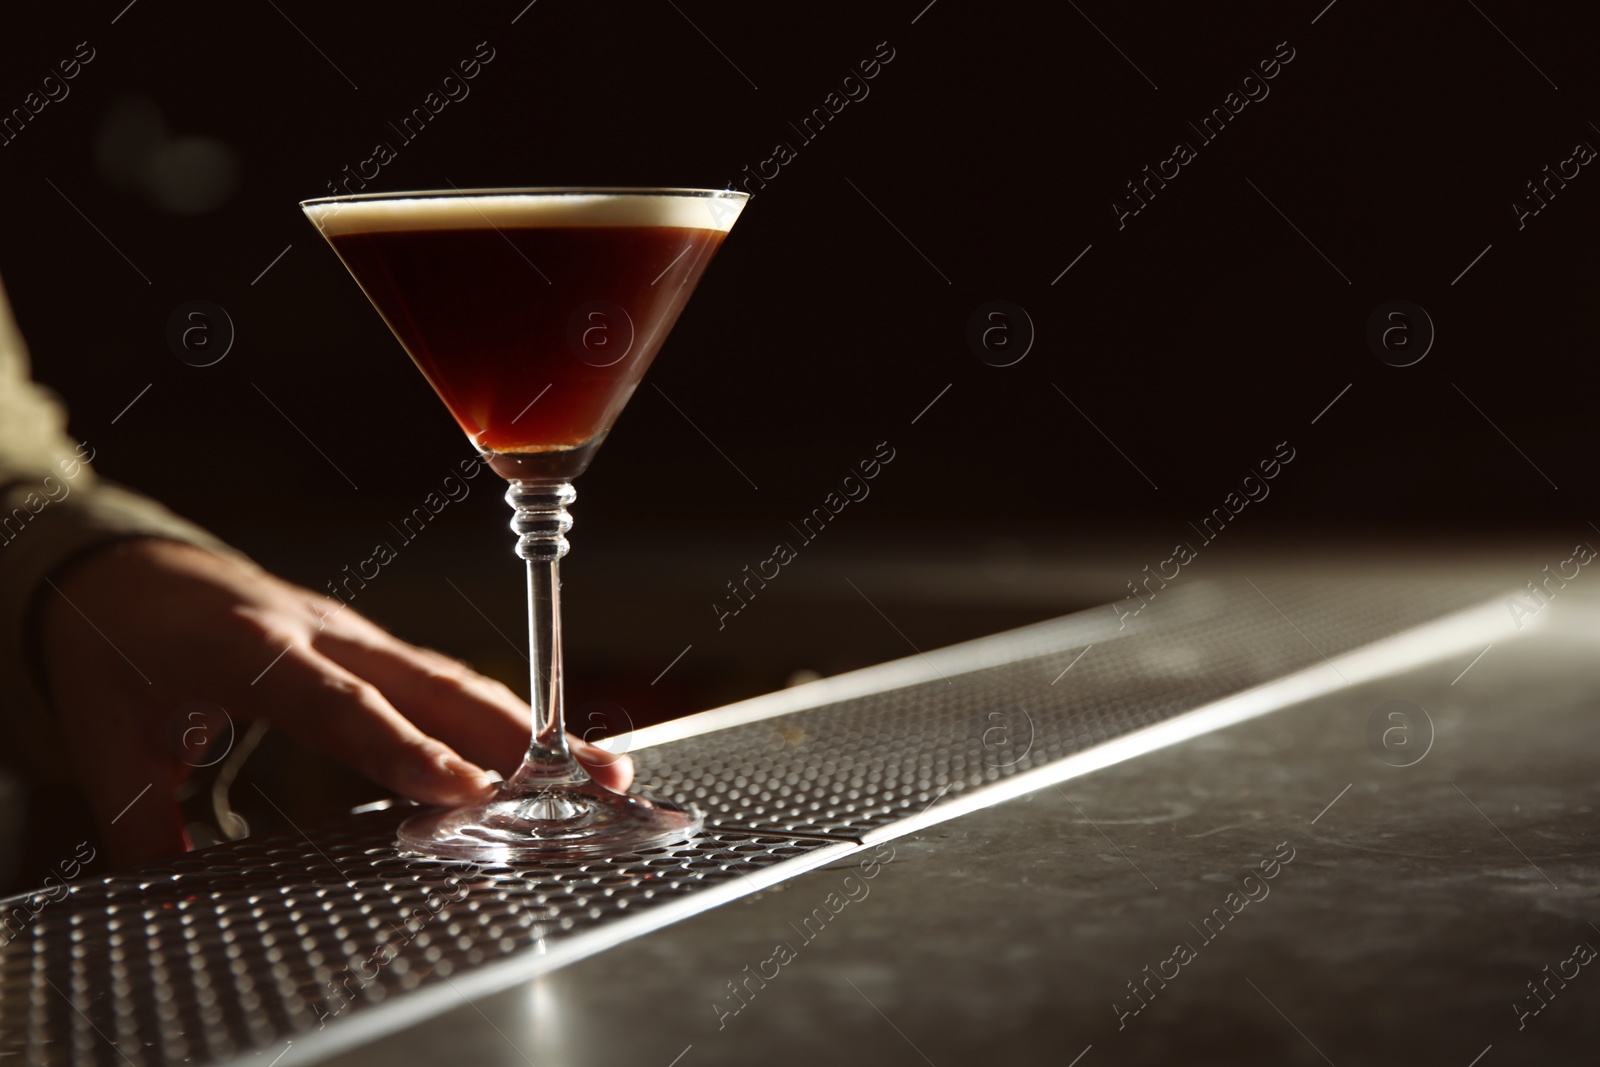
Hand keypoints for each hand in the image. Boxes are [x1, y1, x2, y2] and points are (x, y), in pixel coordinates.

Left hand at [39, 538, 631, 867]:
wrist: (127, 565)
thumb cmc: (122, 643)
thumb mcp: (112, 739)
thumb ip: (146, 825)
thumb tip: (173, 905)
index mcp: (252, 647)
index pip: (343, 705)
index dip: (407, 749)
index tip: (467, 791)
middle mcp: (322, 632)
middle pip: (434, 682)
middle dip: (516, 735)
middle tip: (590, 777)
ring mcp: (355, 633)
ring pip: (455, 678)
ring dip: (529, 725)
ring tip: (600, 769)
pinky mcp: (371, 643)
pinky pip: (444, 678)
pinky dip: (500, 715)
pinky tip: (544, 754)